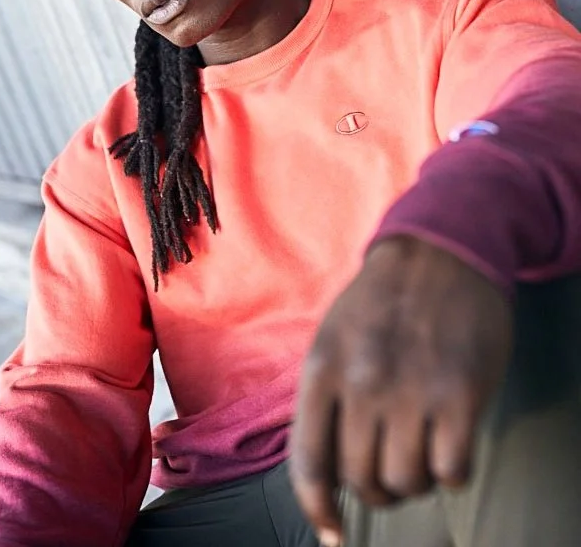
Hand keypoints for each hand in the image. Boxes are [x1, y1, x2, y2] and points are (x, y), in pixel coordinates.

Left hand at [289, 235, 511, 545]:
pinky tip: (452, 443)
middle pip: (361, 479)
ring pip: (406, 481)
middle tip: (392, 470)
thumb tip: (326, 468)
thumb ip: (326, 395)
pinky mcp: (459, 393)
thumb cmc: (383, 300)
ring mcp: (411, 390)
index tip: (333, 532)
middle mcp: (362, 384)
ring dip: (415, 480)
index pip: (310, 462)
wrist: (441, 251)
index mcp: (323, 369)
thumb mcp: (333, 336)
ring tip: (422, 452)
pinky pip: (452, 470)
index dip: (319, 508)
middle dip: (377, 488)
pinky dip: (451, 470)